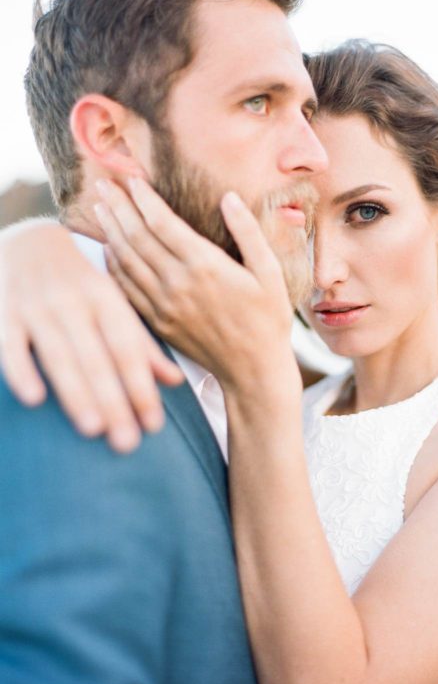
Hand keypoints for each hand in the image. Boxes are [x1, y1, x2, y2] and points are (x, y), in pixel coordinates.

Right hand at [0, 219, 183, 451]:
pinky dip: (21, 371)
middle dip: (114, 401)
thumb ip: (141, 345)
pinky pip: (11, 345)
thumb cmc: (79, 284)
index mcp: (106, 299)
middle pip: (98, 358)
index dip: (142, 387)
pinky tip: (35, 399)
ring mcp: (37, 307)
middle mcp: (74, 302)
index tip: (154, 425)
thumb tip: (174, 382)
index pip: (129, 349)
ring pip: (60, 355)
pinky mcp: (4, 313)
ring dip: (77, 392)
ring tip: (93, 429)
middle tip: (127, 443)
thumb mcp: (114, 304)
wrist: (27, 241)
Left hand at [95, 178, 300, 400]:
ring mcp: (164, 305)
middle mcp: (179, 283)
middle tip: (103, 185)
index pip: (162, 223)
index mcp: (206, 266)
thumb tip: (229, 198)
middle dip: (118, 207)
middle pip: (137, 237)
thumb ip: (248, 233)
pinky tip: (108, 250)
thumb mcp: (269, 273)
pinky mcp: (159, 323)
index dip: (143, 199)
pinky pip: (127, 289)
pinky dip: (113, 266)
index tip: (131, 179)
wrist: (254, 370)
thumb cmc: (268, 319)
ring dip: (111, 232)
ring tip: (100, 209)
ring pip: (126, 261)